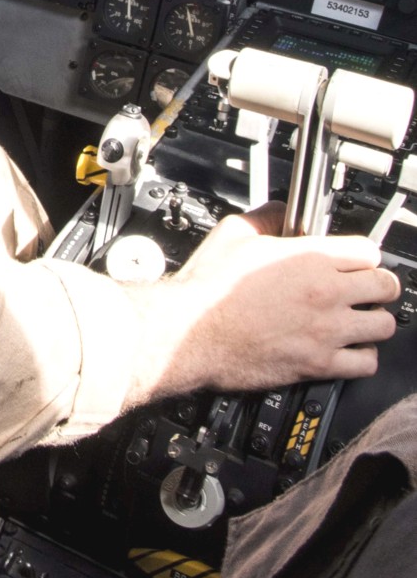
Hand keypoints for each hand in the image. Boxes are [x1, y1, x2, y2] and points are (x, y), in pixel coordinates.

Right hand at [124, 204, 401, 407]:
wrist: (190, 332)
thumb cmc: (208, 287)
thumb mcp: (233, 232)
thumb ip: (267, 216)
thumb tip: (283, 212)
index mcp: (309, 258)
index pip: (369, 251)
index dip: (362, 254)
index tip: (355, 260)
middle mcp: (327, 294)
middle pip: (387, 287)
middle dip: (378, 285)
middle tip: (364, 288)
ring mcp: (327, 332)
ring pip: (383, 326)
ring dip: (374, 320)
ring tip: (358, 319)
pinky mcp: (319, 365)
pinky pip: (366, 364)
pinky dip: (362, 357)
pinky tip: (347, 350)